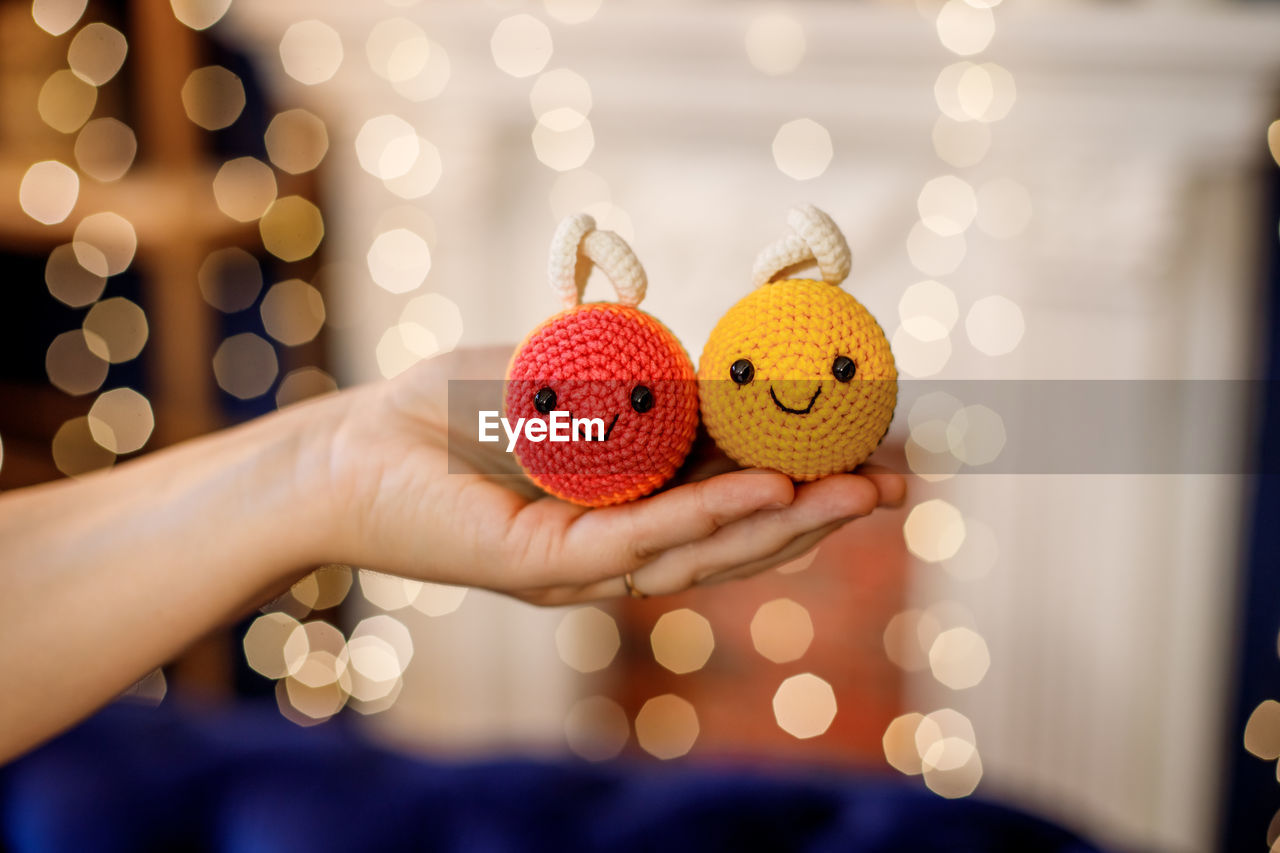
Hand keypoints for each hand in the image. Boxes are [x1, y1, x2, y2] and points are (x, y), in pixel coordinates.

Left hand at [315, 347, 904, 603]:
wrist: (356, 443)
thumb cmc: (458, 408)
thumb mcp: (570, 380)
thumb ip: (643, 382)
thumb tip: (726, 364)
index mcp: (634, 507)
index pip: (738, 502)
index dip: (811, 483)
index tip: (879, 451)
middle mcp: (621, 548)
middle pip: (740, 538)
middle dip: (823, 513)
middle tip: (897, 483)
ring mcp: (586, 566)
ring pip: (704, 551)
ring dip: (788, 522)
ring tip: (859, 492)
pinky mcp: (543, 566)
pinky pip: (639, 543)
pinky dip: (708, 516)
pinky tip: (769, 491)